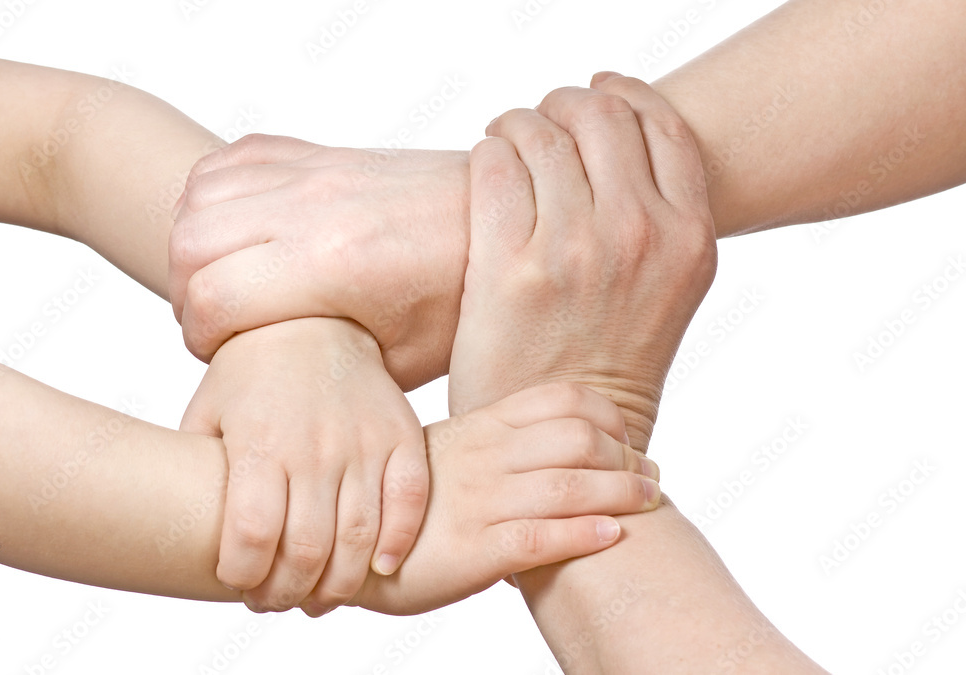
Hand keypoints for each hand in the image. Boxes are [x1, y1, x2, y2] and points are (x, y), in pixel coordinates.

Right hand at [167, 135, 469, 390]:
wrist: (500, 221)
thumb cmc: (462, 298)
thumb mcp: (403, 358)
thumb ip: (324, 366)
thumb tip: (264, 378)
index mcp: (337, 264)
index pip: (211, 296)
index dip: (200, 336)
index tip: (222, 352)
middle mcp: (315, 206)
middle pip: (190, 243)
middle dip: (186, 294)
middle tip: (218, 323)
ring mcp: (316, 170)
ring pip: (199, 197)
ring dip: (194, 244)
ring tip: (225, 282)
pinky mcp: (319, 151)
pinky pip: (229, 161)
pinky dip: (212, 198)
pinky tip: (239, 234)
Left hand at [181, 317, 427, 614]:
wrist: (310, 318)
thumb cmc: (250, 371)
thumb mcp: (207, 412)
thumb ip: (198, 472)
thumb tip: (187, 532)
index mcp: (260, 443)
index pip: (251, 537)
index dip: (244, 576)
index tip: (240, 584)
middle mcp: (314, 446)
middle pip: (307, 550)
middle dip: (288, 593)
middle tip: (279, 600)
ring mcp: (363, 441)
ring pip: (360, 538)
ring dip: (340, 585)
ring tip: (321, 596)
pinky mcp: (401, 434)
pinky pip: (410, 500)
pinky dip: (399, 543)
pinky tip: (380, 567)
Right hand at [350, 382, 660, 615]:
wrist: (351, 545)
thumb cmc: (410, 499)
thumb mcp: (451, 450)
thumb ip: (500, 440)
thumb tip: (558, 441)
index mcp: (482, 427)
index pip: (561, 400)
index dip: (608, 414)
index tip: (627, 438)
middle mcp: (486, 457)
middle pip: (578, 439)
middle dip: (626, 457)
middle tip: (649, 478)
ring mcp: (480, 503)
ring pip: (569, 487)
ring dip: (622, 494)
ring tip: (648, 503)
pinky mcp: (474, 552)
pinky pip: (541, 539)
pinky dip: (584, 535)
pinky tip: (611, 536)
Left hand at [448, 76, 716, 450]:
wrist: (568, 441)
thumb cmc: (612, 364)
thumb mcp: (668, 289)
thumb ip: (659, 219)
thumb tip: (615, 149)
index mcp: (691, 238)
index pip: (661, 121)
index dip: (622, 95)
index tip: (596, 96)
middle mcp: (641, 234)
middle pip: (599, 114)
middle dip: (564, 106)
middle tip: (541, 124)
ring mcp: (576, 248)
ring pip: (541, 132)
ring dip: (517, 125)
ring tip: (506, 143)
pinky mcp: (512, 267)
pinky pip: (494, 166)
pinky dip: (487, 155)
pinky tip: (487, 170)